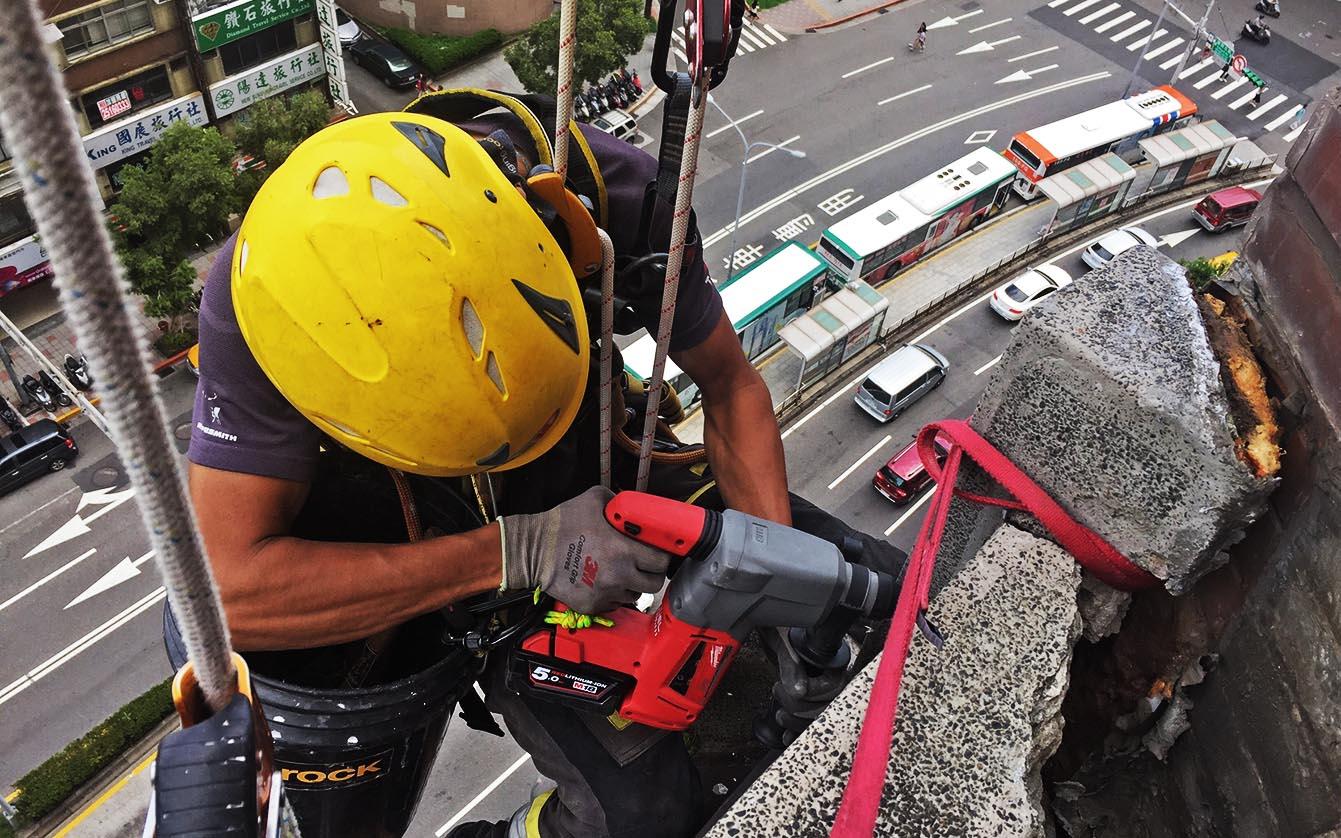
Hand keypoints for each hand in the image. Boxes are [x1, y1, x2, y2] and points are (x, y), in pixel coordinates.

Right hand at [499, 486, 670, 613]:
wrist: (533, 550)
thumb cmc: (563, 523)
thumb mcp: (595, 498)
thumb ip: (621, 502)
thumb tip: (636, 507)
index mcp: (623, 549)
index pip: (661, 561)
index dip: (662, 555)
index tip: (657, 551)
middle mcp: (619, 575)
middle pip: (654, 583)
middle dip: (651, 572)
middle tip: (642, 563)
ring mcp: (606, 594)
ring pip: (635, 595)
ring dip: (632, 584)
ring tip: (618, 570)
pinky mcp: (593, 606)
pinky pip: (615, 604)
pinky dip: (613, 594)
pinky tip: (602, 580)